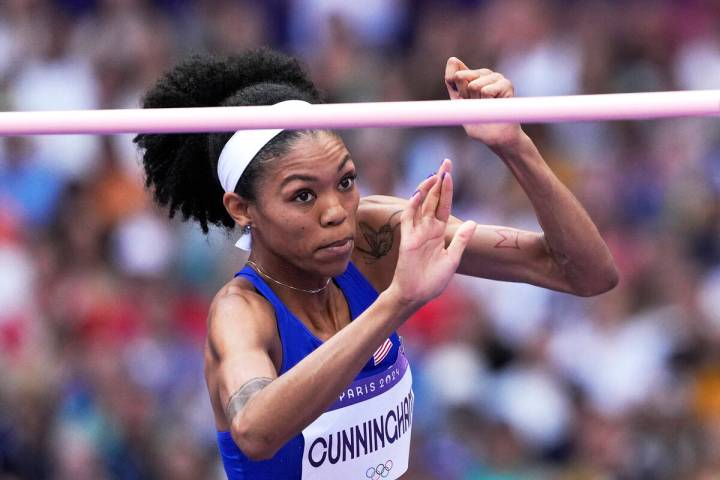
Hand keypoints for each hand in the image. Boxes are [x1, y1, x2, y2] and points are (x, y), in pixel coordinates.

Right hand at [389, 159, 476, 308]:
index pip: (443, 205)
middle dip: (439, 181)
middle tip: (446, 162)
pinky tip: (420, 194)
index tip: (451, 172)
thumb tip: (472, 222)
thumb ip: (461, 240)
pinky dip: (413, 206)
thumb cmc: (433, 281)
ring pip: (421, 205)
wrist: (416, 295)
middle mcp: (427, 229)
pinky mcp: (407, 239)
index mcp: (439, 232)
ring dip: (427, 189)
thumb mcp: (453, 259)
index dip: (447, 189)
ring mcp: (416, 232)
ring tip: (436, 174)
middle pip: (433, 199)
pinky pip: (408, 219)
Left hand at [444, 57, 523, 148]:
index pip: (455, 75)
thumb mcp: (458, 103)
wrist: (495, 137)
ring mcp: (496, 77)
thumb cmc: (477, 123)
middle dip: (465, 97)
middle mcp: (484, 74)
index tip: (464, 102)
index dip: (456, 91)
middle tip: (477, 107)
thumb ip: (453, 82)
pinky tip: (496, 106)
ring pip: (474, 86)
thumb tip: (452, 58)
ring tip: (487, 108)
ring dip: (478, 102)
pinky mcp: (506, 84)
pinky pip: (487, 91)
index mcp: (472, 78)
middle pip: (462, 78)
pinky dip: (488, 103)